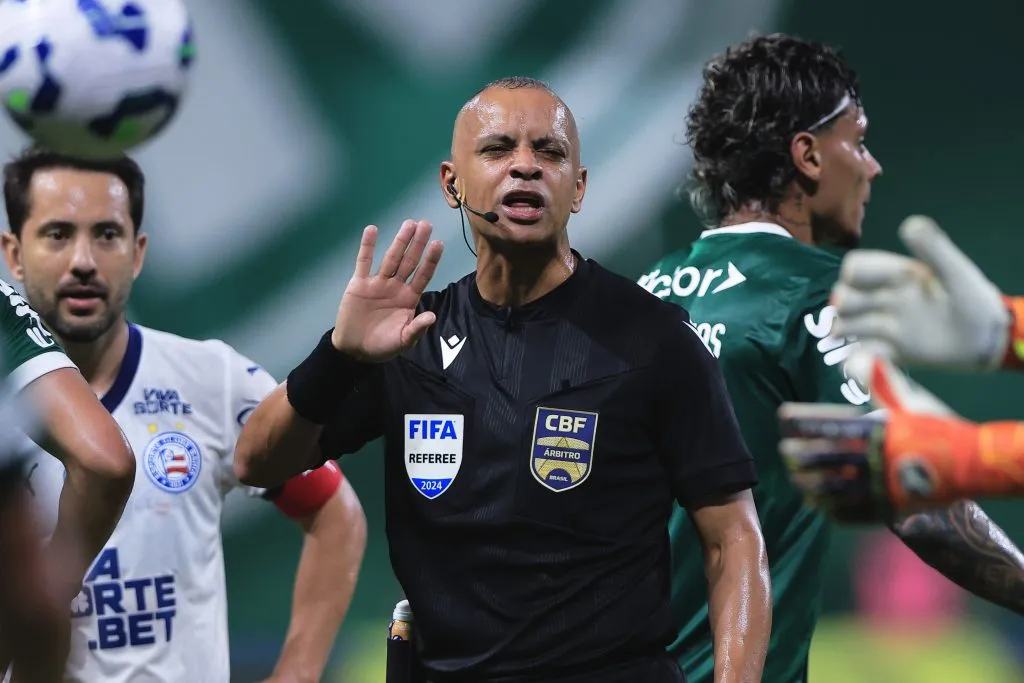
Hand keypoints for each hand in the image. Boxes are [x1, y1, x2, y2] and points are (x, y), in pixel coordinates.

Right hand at [331, 220, 443, 361]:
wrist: (354, 349)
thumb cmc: (383, 346)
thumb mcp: (403, 341)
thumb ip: (417, 328)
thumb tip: (432, 316)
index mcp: (409, 298)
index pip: (423, 275)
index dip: (431, 260)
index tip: (439, 243)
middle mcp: (396, 286)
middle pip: (409, 261)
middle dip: (418, 243)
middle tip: (426, 224)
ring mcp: (378, 283)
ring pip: (390, 258)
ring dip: (399, 241)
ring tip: (409, 224)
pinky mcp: (359, 284)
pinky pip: (363, 262)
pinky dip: (367, 246)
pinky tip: (372, 230)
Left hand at [779, 352, 967, 521]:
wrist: (970, 464)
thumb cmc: (937, 428)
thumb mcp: (910, 402)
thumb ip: (881, 383)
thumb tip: (858, 357)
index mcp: (876, 430)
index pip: (828, 424)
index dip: (802, 422)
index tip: (783, 417)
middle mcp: (873, 459)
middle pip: (824, 458)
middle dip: (799, 455)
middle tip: (783, 452)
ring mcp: (879, 487)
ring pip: (831, 487)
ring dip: (808, 483)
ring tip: (795, 478)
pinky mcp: (886, 509)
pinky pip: (849, 512)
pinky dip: (829, 508)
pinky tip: (816, 503)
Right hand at [832, 215, 1009, 370]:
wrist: (989, 339)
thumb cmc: (974, 301)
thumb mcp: (957, 272)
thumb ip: (934, 249)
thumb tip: (909, 223)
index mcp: (897, 276)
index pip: (859, 268)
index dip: (855, 273)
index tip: (856, 279)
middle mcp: (885, 299)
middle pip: (846, 297)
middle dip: (842, 303)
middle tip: (842, 312)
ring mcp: (886, 327)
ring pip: (848, 325)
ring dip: (842, 329)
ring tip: (840, 336)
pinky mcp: (892, 352)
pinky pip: (864, 355)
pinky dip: (855, 360)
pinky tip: (854, 364)